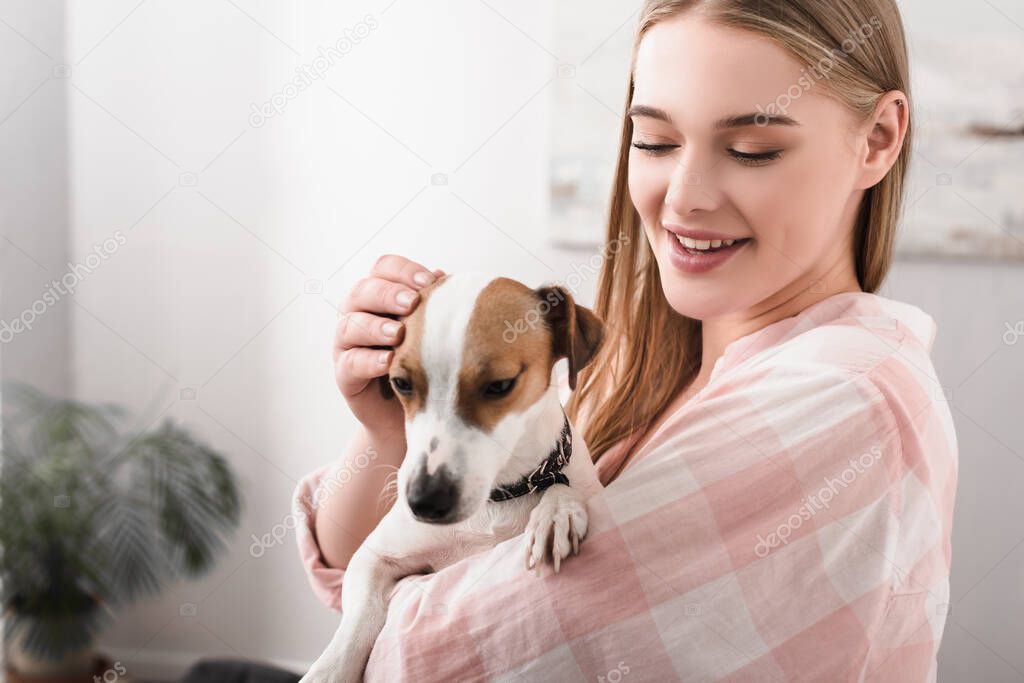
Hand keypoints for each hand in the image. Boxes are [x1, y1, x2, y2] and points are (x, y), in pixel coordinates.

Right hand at [334, 254, 444, 439]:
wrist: (420, 411)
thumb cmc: (429, 362)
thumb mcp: (435, 331)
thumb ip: (436, 304)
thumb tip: (442, 277)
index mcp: (381, 296)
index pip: (383, 268)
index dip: (403, 271)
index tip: (429, 282)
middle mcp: (359, 314)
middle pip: (361, 291)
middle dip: (387, 294)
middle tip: (412, 302)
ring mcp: (347, 344)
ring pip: (349, 325)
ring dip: (375, 326)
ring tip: (399, 334)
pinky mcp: (344, 374)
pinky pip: (349, 362)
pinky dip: (368, 360)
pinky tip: (389, 362)